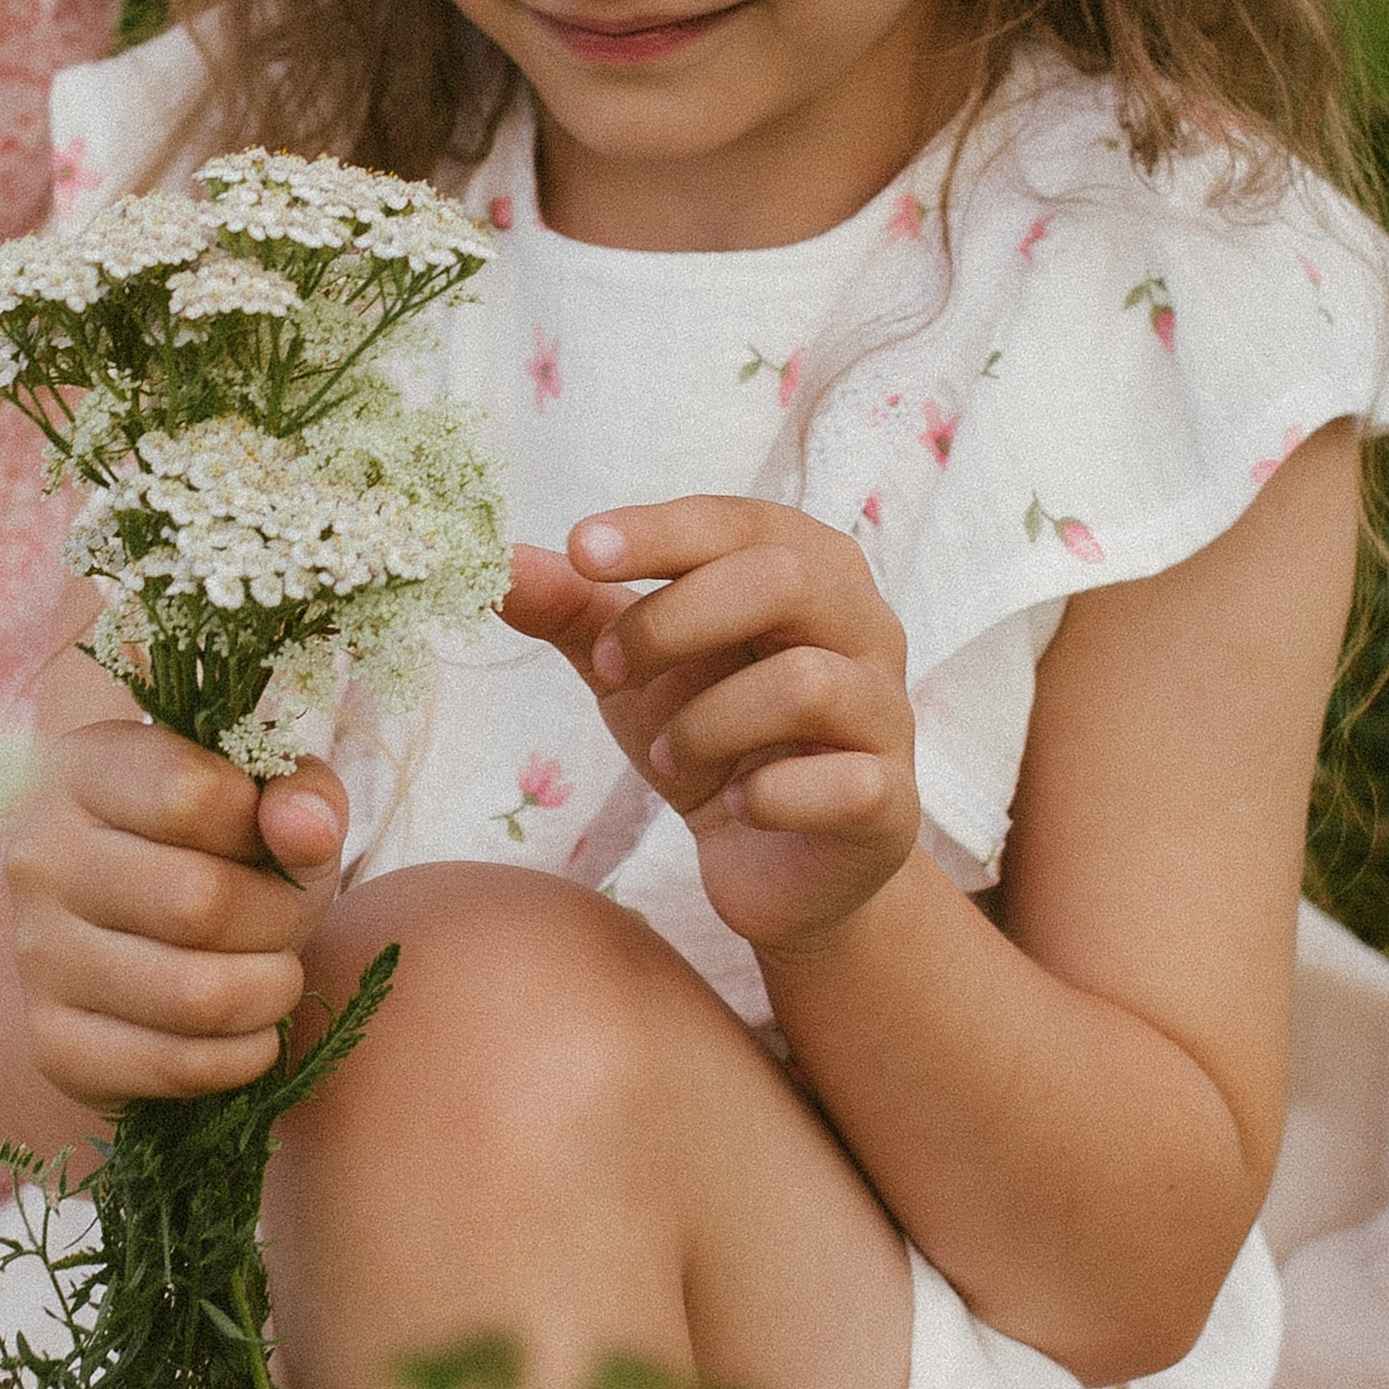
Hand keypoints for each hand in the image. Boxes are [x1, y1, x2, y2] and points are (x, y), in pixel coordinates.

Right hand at [1, 715, 350, 1107]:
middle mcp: (39, 858)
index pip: (191, 795)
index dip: (257, 824)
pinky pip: (180, 1066)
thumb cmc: (223, 852)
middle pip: (200, 904)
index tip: (259, 838)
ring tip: (270, 973)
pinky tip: (246, 1028)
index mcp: (82, 770)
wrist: (149, 940)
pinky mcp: (54, 1045)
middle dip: (275, 919)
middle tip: (278, 919)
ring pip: (197, 996)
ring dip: (270, 991)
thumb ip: (303, 794)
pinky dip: (245, 1054)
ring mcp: (36, 957)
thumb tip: (305, 829)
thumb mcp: (272, 803)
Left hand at [502, 498, 920, 954]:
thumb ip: (575, 612)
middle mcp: (865, 628)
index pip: (738, 522)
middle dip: (676, 620)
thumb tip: (497, 566)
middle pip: (784, 581)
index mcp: (809, 571)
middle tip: (610, 669)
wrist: (777, 866)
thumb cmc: (714, 741)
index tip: (578, 549)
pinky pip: (845, 784)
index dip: (658, 531)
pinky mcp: (891, 805)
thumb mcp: (633, 671)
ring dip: (710, 722)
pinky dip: (771, 796)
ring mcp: (886, 715)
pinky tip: (735, 808)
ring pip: (809, 683)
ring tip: (669, 758)